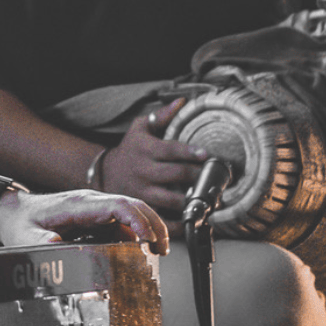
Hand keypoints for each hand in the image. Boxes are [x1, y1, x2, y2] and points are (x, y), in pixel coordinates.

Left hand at [0, 189, 169, 254]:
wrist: (12, 211)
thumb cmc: (20, 222)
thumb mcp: (24, 236)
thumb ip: (41, 242)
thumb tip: (59, 248)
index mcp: (78, 205)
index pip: (117, 205)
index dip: (138, 221)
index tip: (150, 240)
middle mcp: (91, 203)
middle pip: (132, 204)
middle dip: (152, 223)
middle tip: (163, 249)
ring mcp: (94, 208)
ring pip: (131, 211)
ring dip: (148, 227)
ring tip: (159, 252)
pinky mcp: (95, 217)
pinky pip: (121, 222)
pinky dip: (136, 234)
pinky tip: (142, 251)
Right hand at [99, 98, 207, 226]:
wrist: (106, 173)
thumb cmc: (130, 148)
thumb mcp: (140, 128)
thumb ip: (162, 116)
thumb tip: (182, 102)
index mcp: (145, 149)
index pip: (170, 150)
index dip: (189, 152)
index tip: (207, 154)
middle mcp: (144, 171)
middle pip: (176, 175)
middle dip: (199, 177)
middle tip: (219, 178)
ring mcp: (143, 192)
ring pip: (172, 200)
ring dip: (194, 201)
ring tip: (213, 200)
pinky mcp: (143, 208)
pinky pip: (163, 220)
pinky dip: (181, 223)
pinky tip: (196, 220)